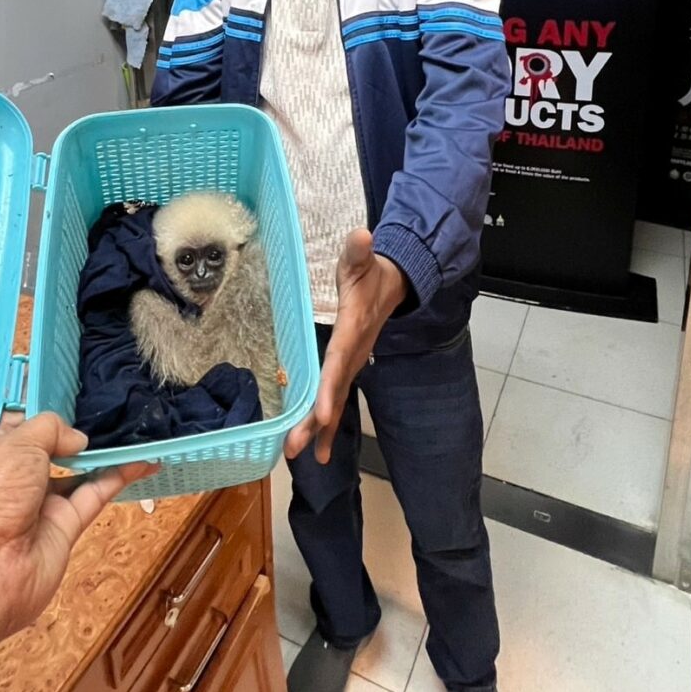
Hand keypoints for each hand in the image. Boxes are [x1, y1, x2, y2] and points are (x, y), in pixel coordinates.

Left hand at [0, 413, 155, 639]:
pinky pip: (95, 496)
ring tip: (135, 433)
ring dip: (104, 456)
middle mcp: (15, 483)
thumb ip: (51, 430)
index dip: (47, 420)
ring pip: (78, 475)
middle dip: (78, 437)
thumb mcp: (16, 445)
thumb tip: (78, 440)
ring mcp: (41, 508)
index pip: (21, 433)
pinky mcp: (65, 530)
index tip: (76, 399)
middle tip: (112, 413)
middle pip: (53, 454)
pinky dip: (118, 477)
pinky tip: (141, 460)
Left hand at [285, 229, 406, 464]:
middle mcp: (353, 354)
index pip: (339, 363)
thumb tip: (363, 235)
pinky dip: (327, 426)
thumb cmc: (371, 272)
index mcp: (352, 331)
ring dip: (318, 430)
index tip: (323, 415)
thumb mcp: (363, 259)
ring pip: (333, 401)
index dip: (331, 389)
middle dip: (316, 422)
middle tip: (296, 448)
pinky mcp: (347, 368)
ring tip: (299, 456)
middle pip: (333, 392)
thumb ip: (359, 251)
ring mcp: (351, 364)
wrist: (394, 285)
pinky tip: (319, 453)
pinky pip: (336, 399)